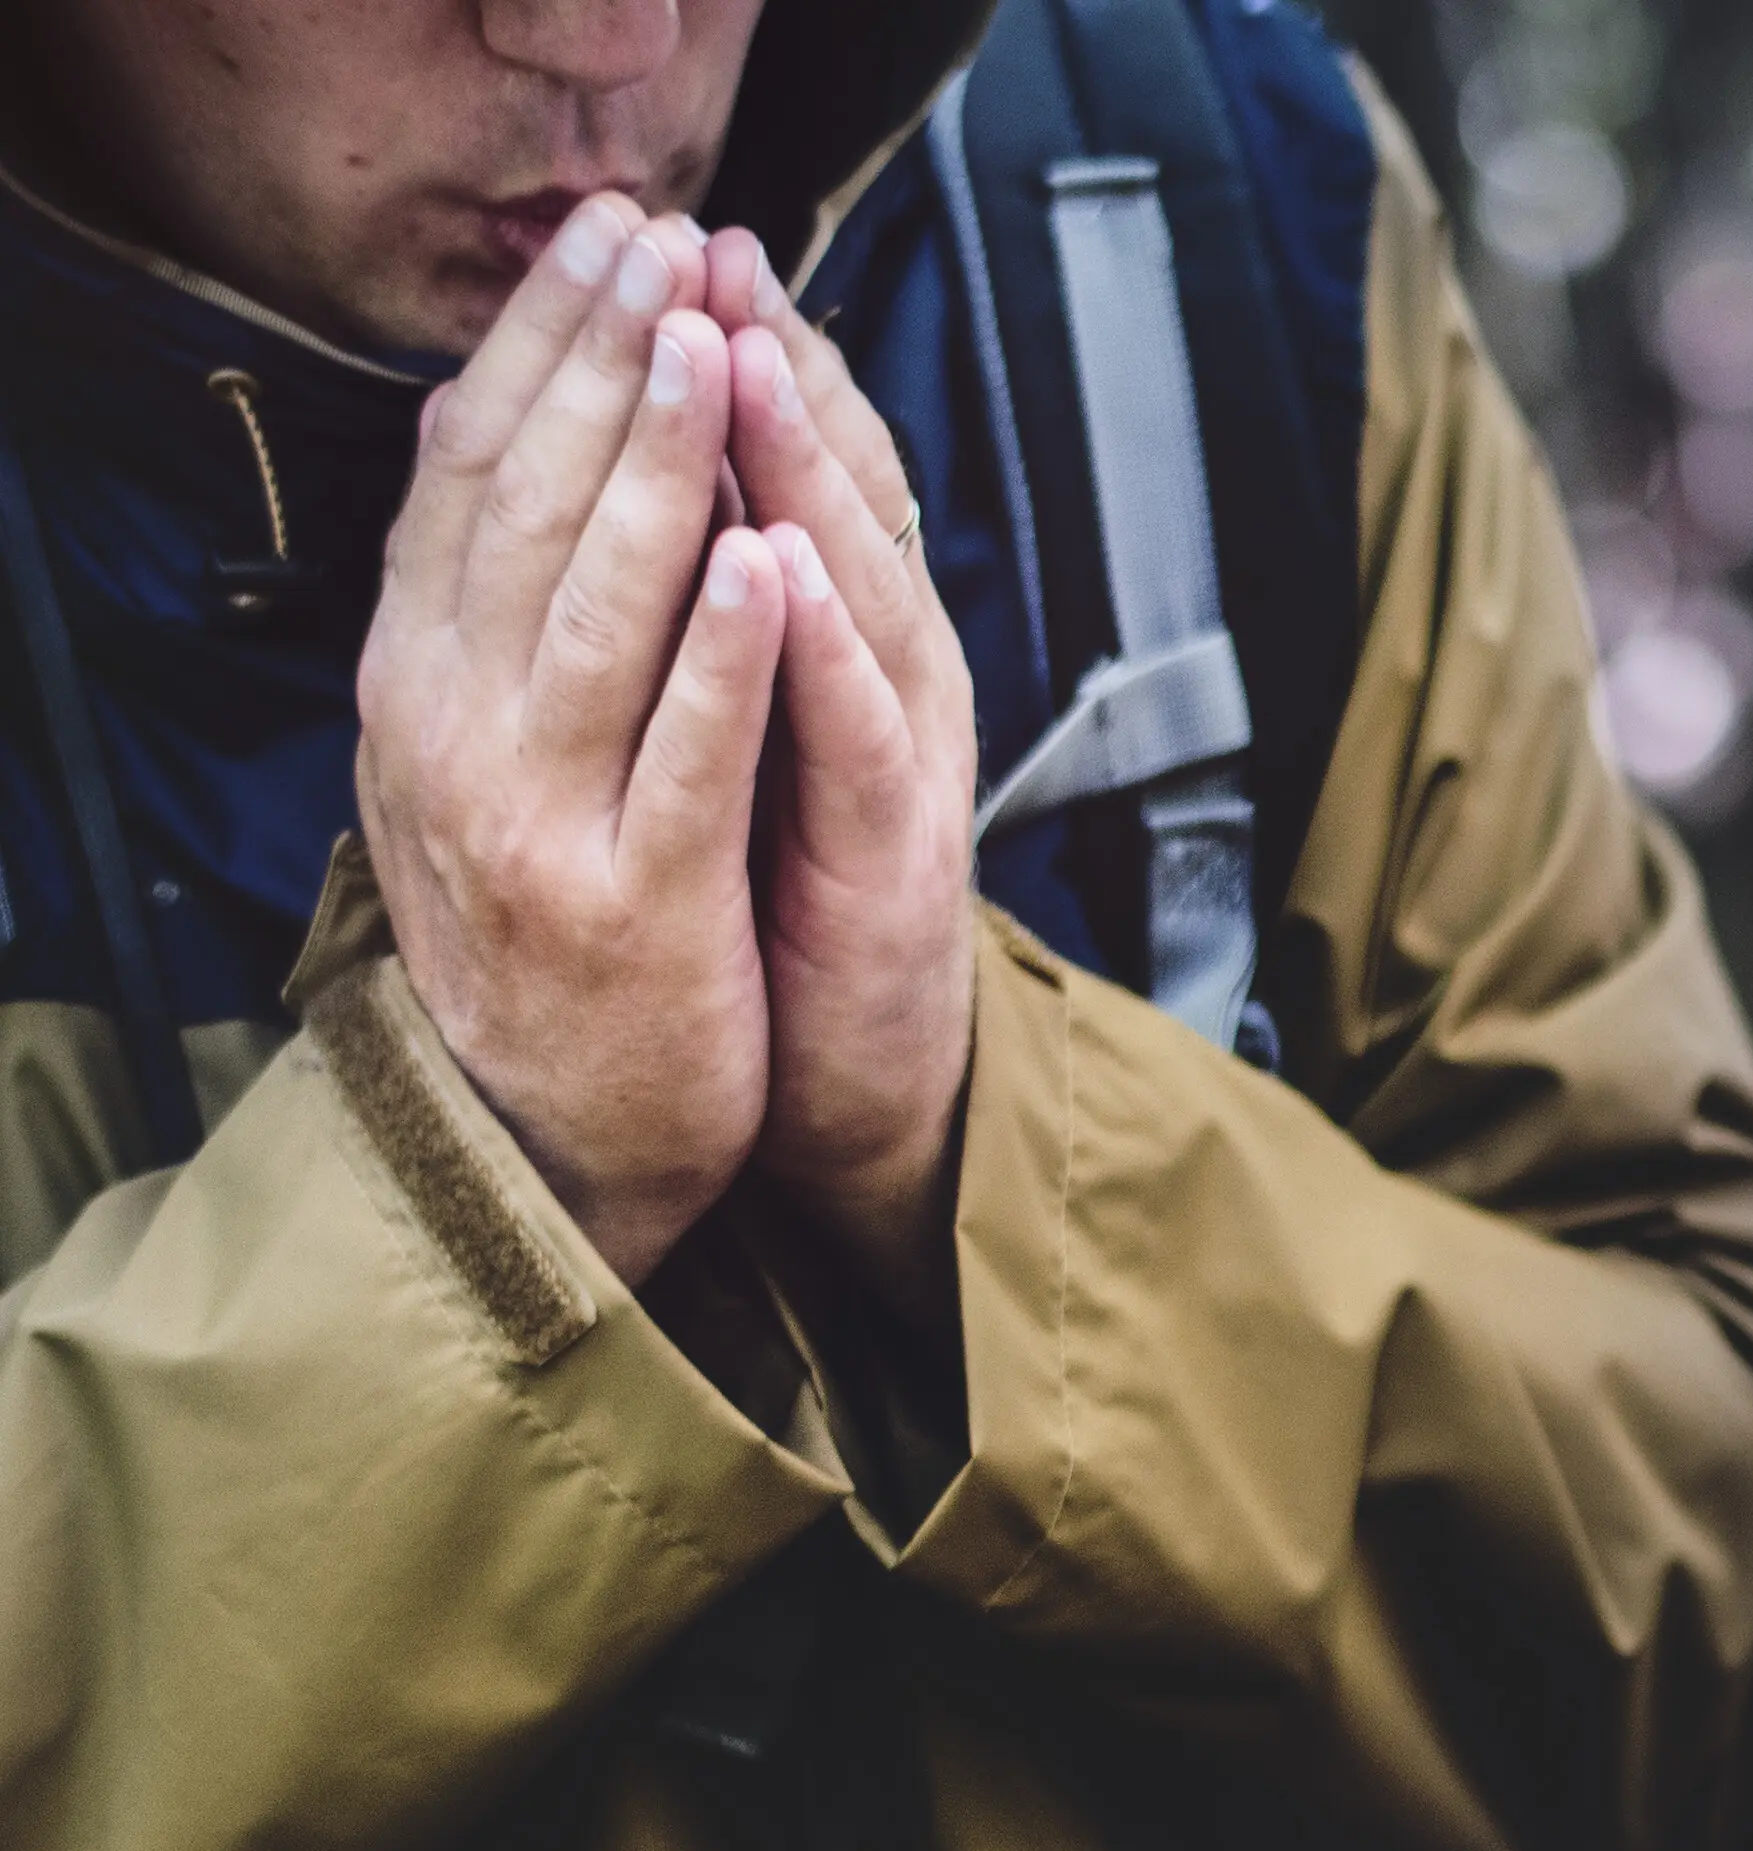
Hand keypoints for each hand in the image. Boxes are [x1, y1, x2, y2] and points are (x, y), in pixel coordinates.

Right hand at [357, 198, 781, 1284]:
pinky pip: (687, 754)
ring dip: (661, 473)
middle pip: (527, 512)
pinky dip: (727, 653)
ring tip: (709, 352)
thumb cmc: (543, 930)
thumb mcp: (473, 754)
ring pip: (602, 612)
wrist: (539, 1141)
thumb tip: (492, 438)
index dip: (535, 346)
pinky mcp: (637, 900)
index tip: (603, 242)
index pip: (467, 473)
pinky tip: (768, 559)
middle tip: (659, 249)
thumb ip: (481, 615)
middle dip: (600, 368)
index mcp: (418, 683)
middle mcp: (454, 732)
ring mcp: (540, 817)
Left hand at [702, 232, 979, 1308]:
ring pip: (864, 591)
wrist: (860, 1085)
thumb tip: (678, 485)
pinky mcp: (897, 855)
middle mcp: (889, 682)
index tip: (683, 246)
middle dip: (781, 368)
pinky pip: (859, 737)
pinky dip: (825, 654)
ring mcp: (904, 764)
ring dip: (810, 475)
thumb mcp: (758, 731)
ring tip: (747, 364)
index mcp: (842, 646)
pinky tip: (785, 577)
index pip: (800, 470)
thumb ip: (737, 615)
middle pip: (845, 496)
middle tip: (718, 256)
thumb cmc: (794, 908)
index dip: (752, 355)